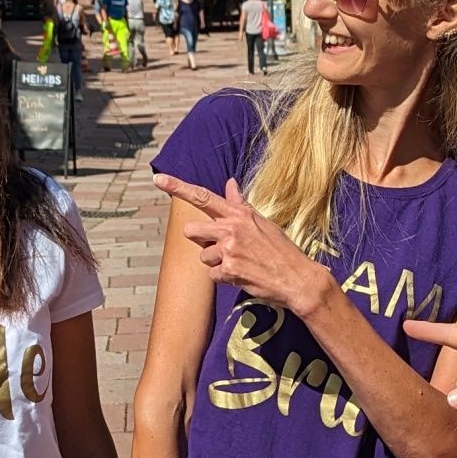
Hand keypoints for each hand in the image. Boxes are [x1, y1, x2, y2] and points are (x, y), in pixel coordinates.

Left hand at [157, 174, 333, 315]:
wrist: (297, 278)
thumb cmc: (281, 250)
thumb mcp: (263, 222)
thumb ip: (241, 205)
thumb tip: (230, 183)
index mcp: (239, 214)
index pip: (203, 196)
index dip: (178, 187)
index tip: (158, 179)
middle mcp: (231, 228)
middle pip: (191, 230)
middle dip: (202, 240)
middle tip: (223, 247)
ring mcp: (229, 249)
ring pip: (203, 256)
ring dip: (217, 263)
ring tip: (241, 263)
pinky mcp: (229, 269)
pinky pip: (213, 274)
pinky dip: (225, 278)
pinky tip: (243, 275)